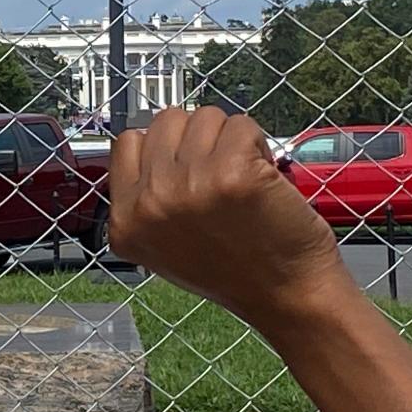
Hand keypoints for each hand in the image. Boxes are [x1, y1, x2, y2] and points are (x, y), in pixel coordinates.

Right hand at [108, 108, 345, 326]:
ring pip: (205, 117)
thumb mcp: (159, 244)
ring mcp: (190, 185)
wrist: (285, 294)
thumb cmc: (233, 270)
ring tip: (241, 178)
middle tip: (217, 173)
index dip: (163, 146)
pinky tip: (262, 179)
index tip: (184, 163)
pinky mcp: (233, 172)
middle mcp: (151, 202)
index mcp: (126, 221)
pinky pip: (242, 125)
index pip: (129, 142)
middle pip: (167, 121)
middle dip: (197, 138)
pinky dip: (259, 144)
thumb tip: (150, 146)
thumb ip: (144, 198)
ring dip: (229, 139)